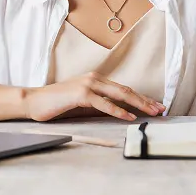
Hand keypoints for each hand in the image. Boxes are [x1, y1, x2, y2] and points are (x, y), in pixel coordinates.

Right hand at [23, 72, 164, 121]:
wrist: (34, 101)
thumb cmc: (57, 104)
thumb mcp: (82, 104)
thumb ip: (99, 104)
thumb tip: (119, 112)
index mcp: (96, 80)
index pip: (124, 89)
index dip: (141, 98)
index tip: (155, 105)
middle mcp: (95, 78)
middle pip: (126, 90)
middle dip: (146, 100)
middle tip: (161, 109)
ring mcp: (88, 84)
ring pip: (120, 94)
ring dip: (138, 104)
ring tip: (152, 112)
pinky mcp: (81, 94)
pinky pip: (104, 103)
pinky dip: (118, 110)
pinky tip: (129, 116)